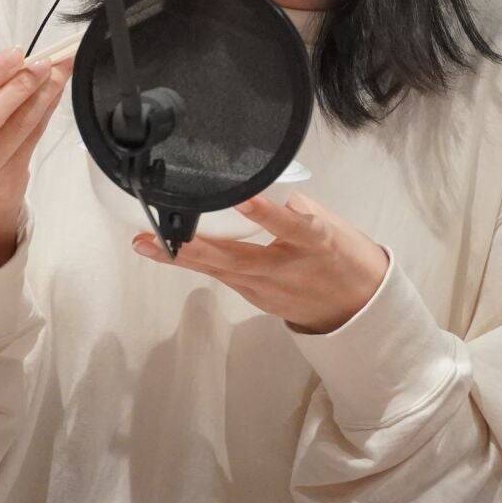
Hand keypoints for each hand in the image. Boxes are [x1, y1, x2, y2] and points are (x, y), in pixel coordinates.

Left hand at [132, 190, 390, 333]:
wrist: (357, 309)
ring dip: (180, 257)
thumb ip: (300, 208)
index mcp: (314, 244)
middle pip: (234, 258)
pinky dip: (196, 262)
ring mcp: (266, 289)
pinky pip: (222, 275)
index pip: (290, 226)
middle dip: (191, 247)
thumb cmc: (346, 258)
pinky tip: (168, 251)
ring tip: (144, 243)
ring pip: (219, 270)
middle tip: (153, 234)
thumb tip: (265, 193)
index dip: (266, 213)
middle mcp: (285, 269)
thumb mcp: (336, 226)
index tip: (241, 198)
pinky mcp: (255, 297)